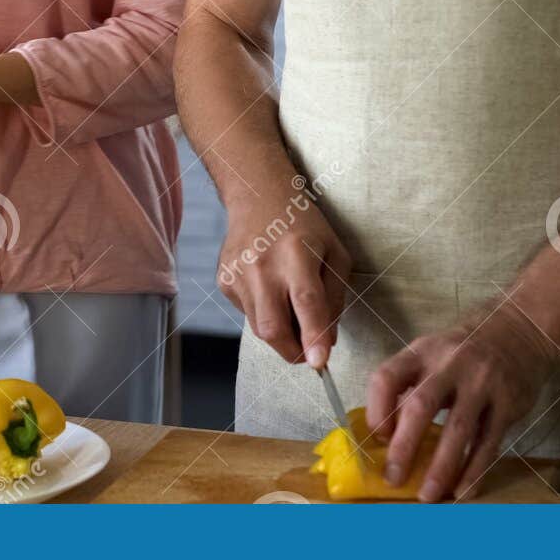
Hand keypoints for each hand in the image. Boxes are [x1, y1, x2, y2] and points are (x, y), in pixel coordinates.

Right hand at [219, 185, 352, 368]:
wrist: (258, 195)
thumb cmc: (304, 225)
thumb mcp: (334, 254)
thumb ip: (334, 298)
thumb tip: (327, 341)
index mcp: (296, 254)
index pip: (305, 302)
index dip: (314, 336)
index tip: (320, 364)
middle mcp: (263, 266)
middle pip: (273, 328)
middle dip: (293, 352)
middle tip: (309, 353)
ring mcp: (238, 274)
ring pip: (259, 328)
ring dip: (281, 332)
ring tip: (290, 305)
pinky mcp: (224, 280)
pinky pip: (247, 314)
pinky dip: (264, 312)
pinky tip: (269, 287)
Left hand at [365, 305, 558, 501]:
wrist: (518, 331)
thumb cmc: (460, 351)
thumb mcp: (429, 353)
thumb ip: (407, 385)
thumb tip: (383, 435)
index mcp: (421, 352)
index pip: (387, 377)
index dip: (377, 410)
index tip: (378, 438)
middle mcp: (450, 365)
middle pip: (422, 406)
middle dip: (405, 446)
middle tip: (394, 478)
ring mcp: (482, 384)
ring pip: (459, 430)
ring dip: (442, 467)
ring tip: (428, 495)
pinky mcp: (508, 403)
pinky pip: (489, 442)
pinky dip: (475, 470)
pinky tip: (463, 491)